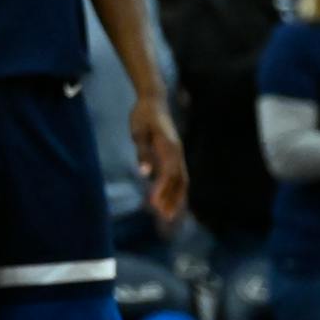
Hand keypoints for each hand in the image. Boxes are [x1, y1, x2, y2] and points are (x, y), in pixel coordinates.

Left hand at [131, 98, 186, 223]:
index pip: (168, 174)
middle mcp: (177, 152)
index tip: (154, 204)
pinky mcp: (174, 154)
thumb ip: (142, 151)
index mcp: (169, 147)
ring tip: (169, 214)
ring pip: (181, 180)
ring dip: (176, 197)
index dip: (162, 190)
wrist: (153, 101)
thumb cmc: (143, 116)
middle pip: (179, 181)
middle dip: (173, 200)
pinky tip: (171, 200)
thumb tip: (145, 172)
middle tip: (165, 218)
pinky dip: (176, 189)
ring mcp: (178, 154)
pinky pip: (178, 175)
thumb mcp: (138, 132)